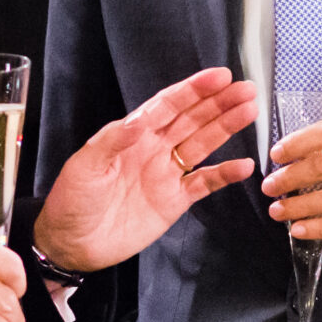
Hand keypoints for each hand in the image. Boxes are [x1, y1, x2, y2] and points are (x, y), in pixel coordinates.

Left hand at [35, 68, 258, 270]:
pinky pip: (204, 183)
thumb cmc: (71, 201)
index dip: (194, 90)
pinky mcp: (174, 201)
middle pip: (192, 119)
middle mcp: (153, 149)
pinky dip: (225, 174)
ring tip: (250, 111)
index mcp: (131, 135)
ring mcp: (165, 174)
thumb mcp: (84, 166)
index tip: (219, 76)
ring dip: (226, 127)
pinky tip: (244, 165)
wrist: (71, 244)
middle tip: (246, 89)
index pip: (168, 105)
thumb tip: (137, 121)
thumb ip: (112, 142)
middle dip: (219, 103)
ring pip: (203, 144)